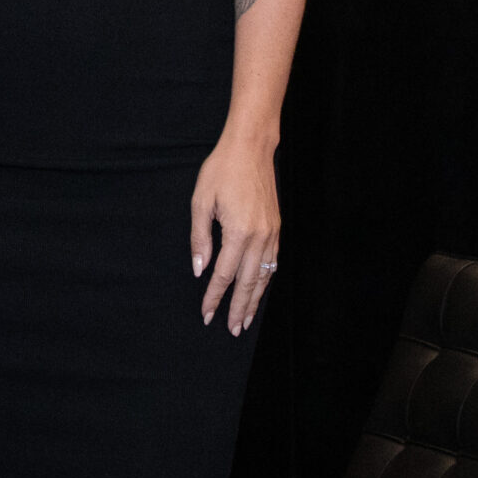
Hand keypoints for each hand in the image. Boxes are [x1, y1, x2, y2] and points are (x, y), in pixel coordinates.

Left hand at [189, 135, 279, 336]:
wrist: (251, 148)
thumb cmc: (222, 171)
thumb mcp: (201, 201)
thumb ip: (200, 239)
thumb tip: (199, 270)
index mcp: (238, 232)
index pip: (224, 275)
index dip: (214, 296)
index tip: (206, 314)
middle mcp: (260, 237)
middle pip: (249, 283)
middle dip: (239, 308)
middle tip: (231, 330)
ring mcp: (272, 233)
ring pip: (264, 276)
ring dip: (255, 300)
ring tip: (246, 320)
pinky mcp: (277, 228)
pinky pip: (273, 263)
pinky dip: (266, 281)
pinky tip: (259, 291)